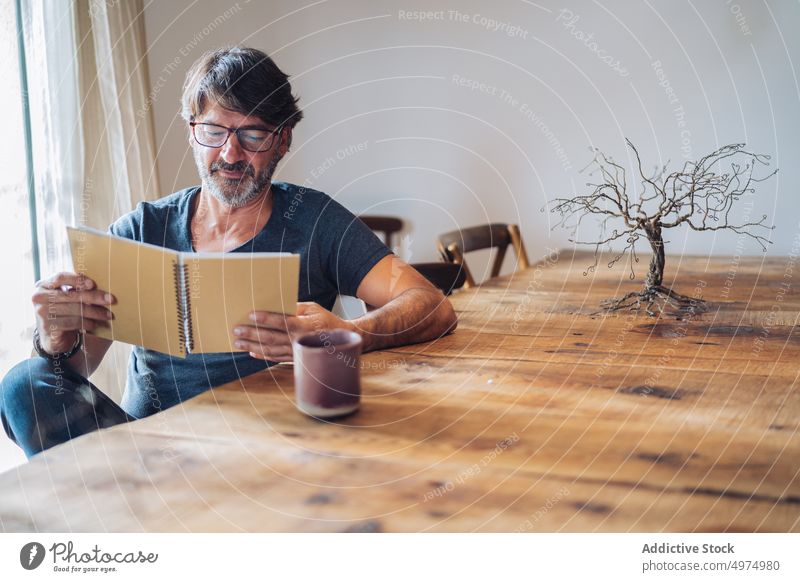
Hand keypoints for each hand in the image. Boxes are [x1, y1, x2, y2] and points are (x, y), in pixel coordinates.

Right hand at [32, 272, 114, 354]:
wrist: (53, 336)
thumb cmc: (64, 312)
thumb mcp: (68, 298)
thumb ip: (78, 290)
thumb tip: (103, 288)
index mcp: (44, 285)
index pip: (61, 277)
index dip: (77, 280)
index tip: (93, 284)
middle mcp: (39, 297)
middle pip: (71, 295)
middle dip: (94, 297)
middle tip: (111, 300)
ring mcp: (41, 312)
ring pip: (74, 309)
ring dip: (94, 312)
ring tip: (108, 315)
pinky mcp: (47, 326)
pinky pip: (72, 322)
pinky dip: (86, 323)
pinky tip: (95, 324)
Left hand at [232, 302, 353, 361]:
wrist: (342, 341)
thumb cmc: (326, 320)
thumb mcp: (313, 308)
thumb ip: (295, 307)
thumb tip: (275, 306)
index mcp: (304, 326)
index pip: (282, 321)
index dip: (266, 318)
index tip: (250, 314)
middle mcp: (299, 341)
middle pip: (271, 338)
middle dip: (252, 334)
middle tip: (237, 330)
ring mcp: (297, 352)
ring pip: (271, 350)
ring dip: (252, 347)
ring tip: (238, 343)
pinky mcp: (295, 359)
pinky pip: (276, 358)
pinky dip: (263, 356)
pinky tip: (252, 352)